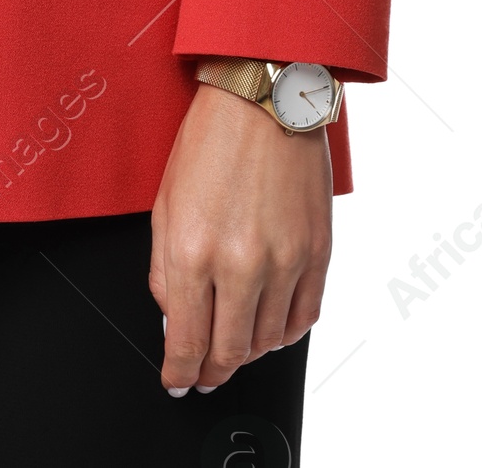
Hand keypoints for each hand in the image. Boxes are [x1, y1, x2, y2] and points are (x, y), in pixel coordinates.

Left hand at [149, 81, 331, 395]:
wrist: (265, 100)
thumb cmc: (211, 141)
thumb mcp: (165, 202)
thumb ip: (163, 268)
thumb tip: (173, 315)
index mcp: (191, 250)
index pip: (186, 341)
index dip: (180, 372)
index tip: (178, 381)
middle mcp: (238, 264)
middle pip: (228, 352)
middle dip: (212, 371)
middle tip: (204, 373)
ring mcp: (284, 262)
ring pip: (267, 342)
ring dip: (247, 352)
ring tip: (234, 344)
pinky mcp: (318, 253)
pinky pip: (304, 317)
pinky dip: (284, 332)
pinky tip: (269, 327)